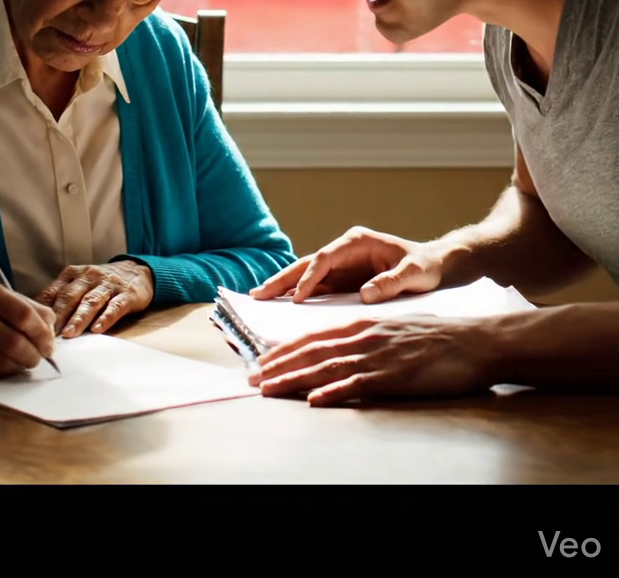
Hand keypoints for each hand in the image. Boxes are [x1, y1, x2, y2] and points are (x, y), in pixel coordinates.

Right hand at [0, 280, 55, 377]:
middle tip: (43, 356)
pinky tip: (12, 365)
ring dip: (23, 364)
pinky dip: (8, 369)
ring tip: (29, 361)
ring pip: (3, 358)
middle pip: (15, 339)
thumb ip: (29, 308)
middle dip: (35, 352)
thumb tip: (52, 329)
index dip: (42, 332)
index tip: (50, 343)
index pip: (23, 314)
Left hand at [35, 260, 153, 336]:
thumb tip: (32, 319)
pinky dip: (106, 318)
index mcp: (73, 274)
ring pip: (91, 301)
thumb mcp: (78, 283)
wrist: (136, 271)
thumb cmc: (99, 283)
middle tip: (47, 334)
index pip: (54, 292)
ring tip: (69, 334)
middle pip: (70, 296)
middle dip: (58, 316)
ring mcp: (108, 285)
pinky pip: (115, 306)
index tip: (32, 326)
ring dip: (79, 318)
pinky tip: (98, 329)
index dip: (42, 309)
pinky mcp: (126, 294)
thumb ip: (58, 298)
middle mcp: (89, 276)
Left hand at [248, 316, 491, 404]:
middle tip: (251, 378)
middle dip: (278, 364)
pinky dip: (334, 392)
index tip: (261, 361)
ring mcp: (379, 356)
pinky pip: (359, 385)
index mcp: (364, 324)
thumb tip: (339, 351)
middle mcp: (365, 336)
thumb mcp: (393, 329)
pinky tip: (315, 401)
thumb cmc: (437, 338)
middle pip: (312, 351)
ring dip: (294, 379)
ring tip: (268, 389)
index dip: (285, 349)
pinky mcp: (396, 376)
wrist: (474, 341)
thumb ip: (365, 338)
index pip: (314, 336)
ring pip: (327, 368)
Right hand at [251, 226, 443, 303]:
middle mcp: (344, 251)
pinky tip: (280, 306)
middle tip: (257, 293)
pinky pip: (315, 288)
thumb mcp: (413, 274)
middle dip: (283, 278)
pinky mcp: (341, 281)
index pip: (326, 258)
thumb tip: (364, 295)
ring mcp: (341, 266)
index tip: (298, 297)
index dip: (310, 277)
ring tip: (258, 297)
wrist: (434, 267)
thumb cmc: (425, 267)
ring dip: (283, 286)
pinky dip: (296, 295)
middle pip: (307, 263)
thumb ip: (391, 282)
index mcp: (357, 242)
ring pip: (306, 275)